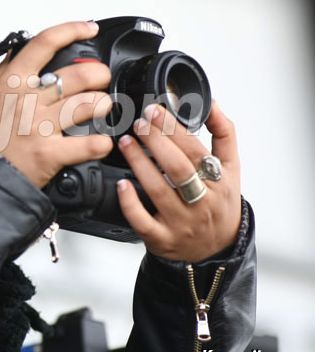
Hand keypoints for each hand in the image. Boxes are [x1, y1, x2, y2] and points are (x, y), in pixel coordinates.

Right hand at [0, 21, 113, 187]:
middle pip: (79, 74)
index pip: (45, 43)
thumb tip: (22, 50)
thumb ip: (7, 72)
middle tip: (100, 80)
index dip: (72, 30)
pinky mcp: (49, 153)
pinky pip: (90, 144)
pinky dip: (101, 143)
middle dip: (99, 75)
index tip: (88, 29)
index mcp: (12, 81)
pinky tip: (100, 143)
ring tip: (102, 108)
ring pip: (89, 104)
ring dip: (103, 105)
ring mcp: (39, 126)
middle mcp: (27, 99)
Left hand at [116, 100, 240, 261]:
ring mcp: (181, 223)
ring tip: (125, 142)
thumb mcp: (232, 168)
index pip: (196, 151)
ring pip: (158, 191)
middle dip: (155, 141)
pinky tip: (121, 184)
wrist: (216, 248)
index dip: (174, 129)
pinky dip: (130, 202)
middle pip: (177, 169)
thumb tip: (212, 103)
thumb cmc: (220, 201)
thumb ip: (224, 133)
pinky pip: (143, 222)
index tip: (155, 110)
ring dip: (138, 163)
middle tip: (138, 123)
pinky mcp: (162, 239)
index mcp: (220, 182)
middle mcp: (202, 203)